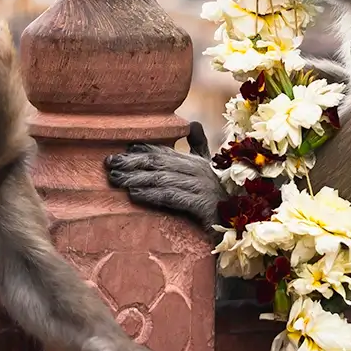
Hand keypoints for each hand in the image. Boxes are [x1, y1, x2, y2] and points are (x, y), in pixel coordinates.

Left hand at [105, 134, 222, 227]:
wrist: (240, 227)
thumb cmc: (220, 199)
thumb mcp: (209, 172)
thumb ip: (199, 148)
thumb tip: (193, 123)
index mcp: (196, 162)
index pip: (164, 151)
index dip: (141, 149)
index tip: (119, 151)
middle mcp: (198, 170)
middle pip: (158, 162)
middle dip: (131, 162)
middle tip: (109, 165)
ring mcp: (201, 186)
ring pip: (162, 178)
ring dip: (136, 178)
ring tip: (116, 180)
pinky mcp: (202, 204)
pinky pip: (171, 196)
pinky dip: (151, 195)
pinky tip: (135, 195)